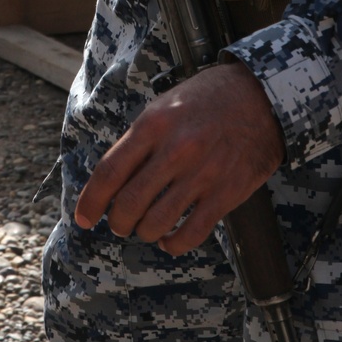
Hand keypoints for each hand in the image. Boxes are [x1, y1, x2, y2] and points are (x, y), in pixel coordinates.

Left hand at [74, 62, 284, 254]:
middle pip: (128, 204)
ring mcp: (201, 174)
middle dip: (117, 222)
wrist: (259, 97)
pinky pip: (191, 234)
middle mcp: (175, 150)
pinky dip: (173, 244)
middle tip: (118, 224)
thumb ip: (138, 141)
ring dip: (144, 232)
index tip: (83, 218)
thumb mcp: (163, 107)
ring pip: (156, 223)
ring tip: (145, 228)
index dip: (91, 201)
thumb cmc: (204, 100)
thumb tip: (112, 180)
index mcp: (153, 125)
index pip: (110, 172)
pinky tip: (169, 239)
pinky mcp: (226, 193)